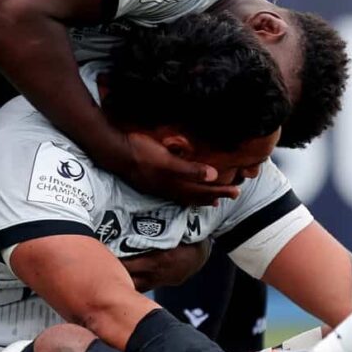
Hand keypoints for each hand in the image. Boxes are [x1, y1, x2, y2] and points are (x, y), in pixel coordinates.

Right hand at [95, 130, 238, 205]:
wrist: (114, 151)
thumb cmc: (141, 150)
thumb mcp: (167, 160)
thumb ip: (190, 169)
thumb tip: (213, 175)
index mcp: (175, 183)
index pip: (203, 190)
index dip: (220, 190)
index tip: (237, 190)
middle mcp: (169, 188)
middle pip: (197, 195)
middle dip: (216, 195)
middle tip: (234, 195)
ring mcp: (160, 187)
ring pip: (186, 196)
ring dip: (201, 197)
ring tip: (213, 201)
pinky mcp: (152, 183)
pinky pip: (175, 194)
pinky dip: (186, 195)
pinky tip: (185, 193)